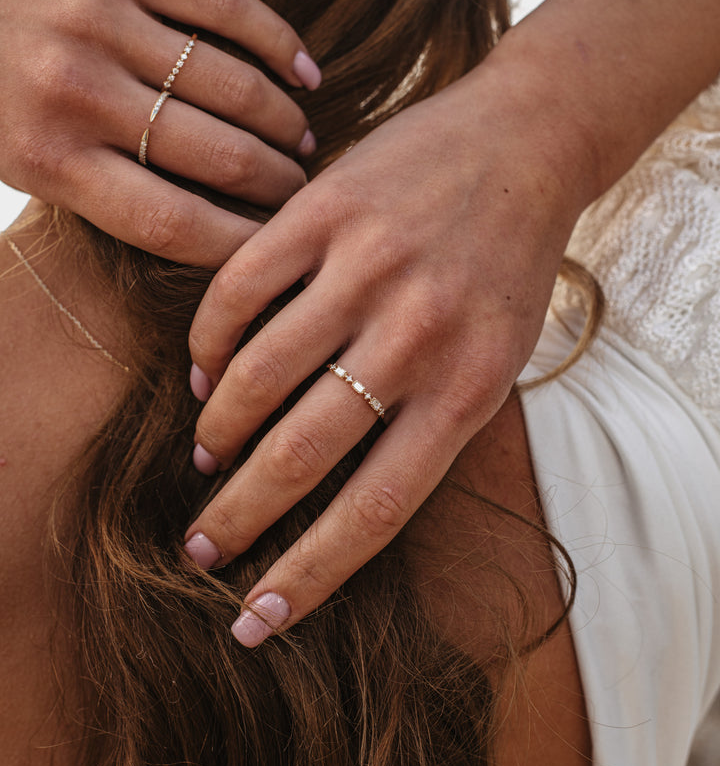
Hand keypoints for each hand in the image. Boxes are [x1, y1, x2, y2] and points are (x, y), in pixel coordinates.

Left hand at [0, 0, 319, 266]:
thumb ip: (76, 189)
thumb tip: (177, 229)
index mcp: (46, 158)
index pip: (174, 224)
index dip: (240, 248)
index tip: (273, 253)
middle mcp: (79, 92)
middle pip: (219, 159)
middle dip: (278, 187)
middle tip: (300, 197)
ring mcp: (101, 19)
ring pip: (232, 86)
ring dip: (284, 123)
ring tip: (302, 142)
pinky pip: (221, 4)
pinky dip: (275, 42)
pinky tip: (305, 72)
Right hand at [184, 0, 719, 644]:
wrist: (522, 146)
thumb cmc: (503, 274)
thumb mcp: (496, 362)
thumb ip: (424, 425)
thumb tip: (326, 496)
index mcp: (467, 389)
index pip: (376, 509)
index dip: (309, 574)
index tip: (256, 619)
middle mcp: (416, 335)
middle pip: (303, 452)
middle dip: (238, 514)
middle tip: (199, 545)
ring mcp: (367, 268)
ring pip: (259, 374)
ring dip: (220, 429)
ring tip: (207, 455)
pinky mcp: (325, 209)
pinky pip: (240, 288)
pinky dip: (211, 340)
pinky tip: (206, 370)